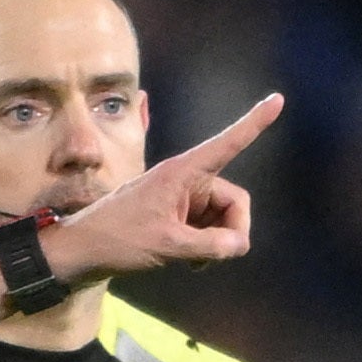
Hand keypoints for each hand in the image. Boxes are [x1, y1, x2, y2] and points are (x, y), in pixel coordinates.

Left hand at [53, 94, 283, 280]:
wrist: (83, 251)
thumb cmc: (118, 239)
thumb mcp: (167, 245)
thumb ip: (209, 246)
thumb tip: (239, 245)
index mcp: (183, 172)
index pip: (227, 144)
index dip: (254, 123)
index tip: (278, 99)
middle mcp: (187, 179)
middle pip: (234, 200)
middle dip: (232, 230)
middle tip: (216, 256)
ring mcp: (183, 197)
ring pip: (223, 218)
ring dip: (216, 242)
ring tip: (192, 262)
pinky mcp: (177, 214)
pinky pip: (208, 228)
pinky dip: (206, 246)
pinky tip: (191, 262)